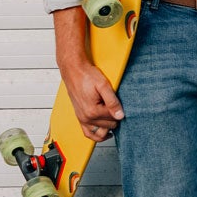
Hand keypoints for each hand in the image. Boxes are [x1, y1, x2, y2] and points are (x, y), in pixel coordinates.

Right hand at [53, 7, 123, 142]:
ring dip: (105, 129)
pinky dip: (94, 132)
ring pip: (94, 131)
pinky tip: (103, 128)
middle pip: (105, 127)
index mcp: (91, 108)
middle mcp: (84, 114)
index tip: (126, 111)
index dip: (120, 116)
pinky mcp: (78, 112)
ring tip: (114, 122)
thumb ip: (112, 100)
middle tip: (121, 112)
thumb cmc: (87, 72)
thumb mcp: (104, 83)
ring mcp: (80, 114)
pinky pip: (86, 129)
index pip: (111, 120)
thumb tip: (121, 114)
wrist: (70, 64)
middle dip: (115, 121)